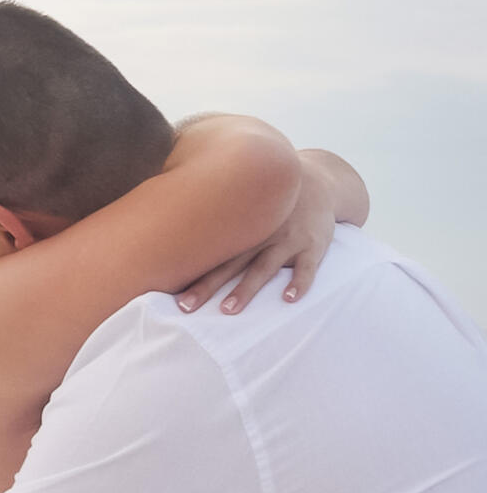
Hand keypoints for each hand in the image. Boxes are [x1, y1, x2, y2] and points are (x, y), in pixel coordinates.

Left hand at [175, 153, 335, 314]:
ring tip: (228, 310)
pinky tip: (289, 299)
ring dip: (246, 289)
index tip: (170, 296)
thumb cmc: (273, 202)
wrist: (322, 181)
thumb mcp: (246, 202)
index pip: (210, 255)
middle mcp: (261, 235)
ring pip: (264, 267)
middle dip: (207, 286)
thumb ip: (218, 219)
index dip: (190, 275)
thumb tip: (177, 230)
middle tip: (186, 307)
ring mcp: (287, 239)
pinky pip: (306, 267)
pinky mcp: (313, 245)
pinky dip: (299, 283)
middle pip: (229, 264)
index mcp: (241, 229)